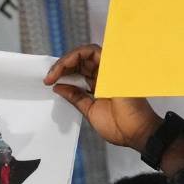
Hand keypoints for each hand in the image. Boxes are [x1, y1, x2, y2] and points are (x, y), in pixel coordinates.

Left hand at [44, 45, 160, 149]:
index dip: (63, 73)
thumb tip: (59, 87)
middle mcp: (105, 75)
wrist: (135, 132)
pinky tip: (63, 68)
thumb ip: (75, 97)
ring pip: (84, 53)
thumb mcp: (89, 110)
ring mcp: (110, 69)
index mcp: (100, 85)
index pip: (79, 71)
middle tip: (49, 77)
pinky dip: (75, 56)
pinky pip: (92, 52)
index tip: (49, 82)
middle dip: (61, 66)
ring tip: (53, 73)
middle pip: (80, 60)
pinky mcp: (113, 65)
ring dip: (66, 60)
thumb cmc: (119, 126)